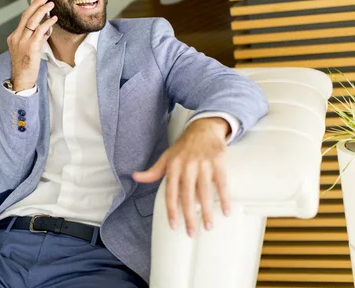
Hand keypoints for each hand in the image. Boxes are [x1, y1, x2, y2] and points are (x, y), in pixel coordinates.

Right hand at [7, 0, 57, 90]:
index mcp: (14, 37)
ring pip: (32, 21)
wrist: (21, 79)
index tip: (37, 0)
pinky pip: (39, 31)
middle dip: (36, 4)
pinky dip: (47, 24)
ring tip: (50, 4)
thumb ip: (35, 39)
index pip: (23, 19)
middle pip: (26, 16)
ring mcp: (22, 42)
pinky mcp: (30, 47)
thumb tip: (45, 30)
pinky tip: (53, 19)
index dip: (31, 8)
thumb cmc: (25, 66)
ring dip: (42, 11)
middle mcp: (16, 37)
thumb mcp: (28, 50)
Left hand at [132, 117, 230, 236]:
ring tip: (208, 226)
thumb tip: (135, 177)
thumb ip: (153, 171)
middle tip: (191, 232)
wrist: (203, 128)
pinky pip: (222, 183)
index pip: (170, 192)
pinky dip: (224, 197)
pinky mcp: (218, 162)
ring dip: (206, 211)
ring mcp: (203, 164)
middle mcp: (187, 166)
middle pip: (187, 196)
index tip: (174, 226)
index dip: (172, 210)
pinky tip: (225, 211)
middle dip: (189, 216)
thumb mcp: (166, 157)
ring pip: (204, 191)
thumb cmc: (183, 146)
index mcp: (173, 166)